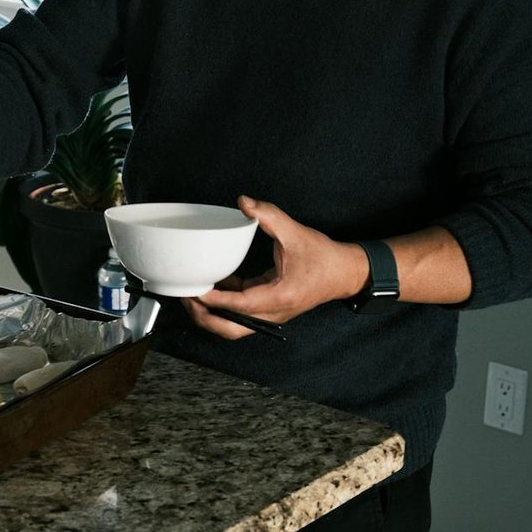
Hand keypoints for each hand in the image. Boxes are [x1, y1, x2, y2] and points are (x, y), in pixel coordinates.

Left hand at [181, 195, 366, 338]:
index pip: (240, 304)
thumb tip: (244, 202)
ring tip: (192, 296)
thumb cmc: (324, 258)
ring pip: (234, 325)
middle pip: (231, 328)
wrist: (345, 273)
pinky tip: (212, 287)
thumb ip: (269, 215)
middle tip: (186, 298)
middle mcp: (273, 312)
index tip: (196, 290)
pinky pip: (240, 313)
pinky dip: (224, 305)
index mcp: (279, 297)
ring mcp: (270, 314)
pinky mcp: (268, 308)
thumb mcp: (295, 232)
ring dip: (212, 315)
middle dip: (205, 317)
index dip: (215, 300)